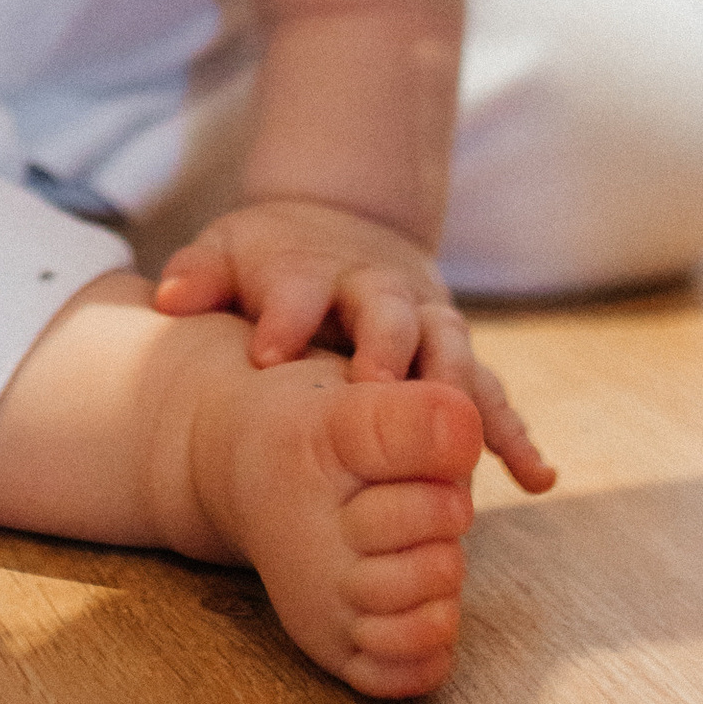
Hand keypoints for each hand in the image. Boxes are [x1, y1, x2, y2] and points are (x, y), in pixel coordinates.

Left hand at [154, 196, 554, 491]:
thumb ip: (199, 274)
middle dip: (386, 351)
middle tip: (377, 393)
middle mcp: (378, 291)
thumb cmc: (273, 259)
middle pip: (388, 315)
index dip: (286, 318)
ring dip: (460, 399)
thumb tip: (165, 297)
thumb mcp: (229, 250)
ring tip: (471, 452)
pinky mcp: (457, 355)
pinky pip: (491, 395)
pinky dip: (515, 433)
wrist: (345, 226)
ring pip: (451, 355)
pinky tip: (537, 477)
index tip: (268, 353)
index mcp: (312, 268)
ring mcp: (426, 321)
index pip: (298, 288)